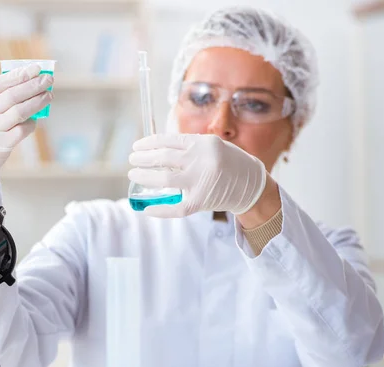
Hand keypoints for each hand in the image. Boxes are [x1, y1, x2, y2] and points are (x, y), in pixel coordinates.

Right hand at [0, 64, 53, 199]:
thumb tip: (28, 85)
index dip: (19, 74)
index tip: (36, 68)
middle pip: (12, 95)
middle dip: (33, 85)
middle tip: (48, 79)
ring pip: (20, 111)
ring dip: (38, 101)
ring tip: (49, 95)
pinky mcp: (1, 145)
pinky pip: (22, 129)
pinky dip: (32, 122)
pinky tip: (36, 118)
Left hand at [128, 134, 266, 217]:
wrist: (252, 185)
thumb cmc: (228, 163)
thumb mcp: (212, 146)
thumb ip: (189, 146)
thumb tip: (157, 147)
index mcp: (204, 143)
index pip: (168, 140)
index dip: (149, 143)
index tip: (137, 146)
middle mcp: (202, 160)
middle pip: (163, 158)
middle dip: (143, 159)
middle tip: (131, 160)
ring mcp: (201, 182)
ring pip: (164, 180)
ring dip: (144, 177)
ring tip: (133, 174)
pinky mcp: (201, 201)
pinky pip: (176, 208)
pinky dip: (159, 209)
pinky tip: (146, 209)